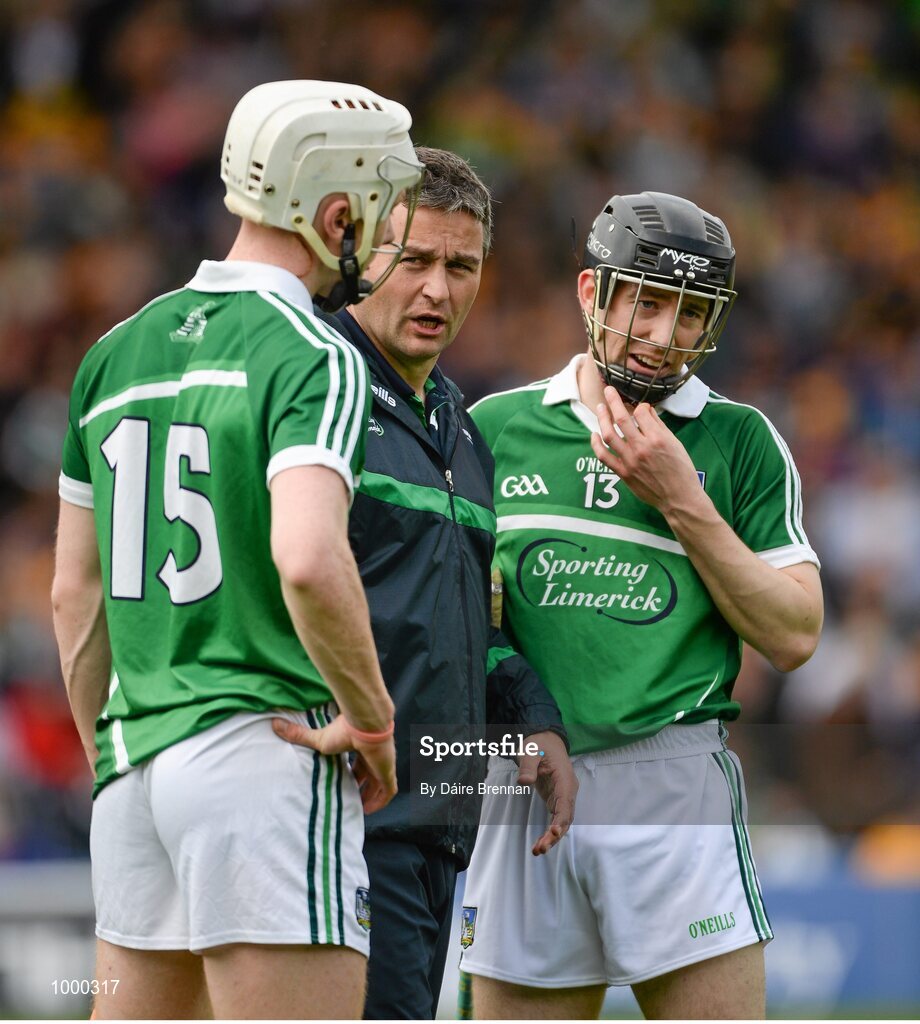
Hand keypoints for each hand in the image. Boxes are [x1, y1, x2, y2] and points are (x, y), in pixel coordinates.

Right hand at [273, 714, 397, 813]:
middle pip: (370, 773)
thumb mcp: (318, 738)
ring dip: (371, 796)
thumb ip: (299, 735)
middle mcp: (373, 755)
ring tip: (359, 808)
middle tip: (351, 797)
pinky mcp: (388, 772)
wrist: (366, 725)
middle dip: (362, 786)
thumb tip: (274, 723)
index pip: (360, 760)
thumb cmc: (344, 730)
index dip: (354, 772)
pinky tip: (368, 810)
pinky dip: (379, 802)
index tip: (345, 781)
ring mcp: (382, 764)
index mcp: (360, 745)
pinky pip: (388, 792)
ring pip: (380, 784)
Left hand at [516, 731, 577, 855]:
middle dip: (554, 835)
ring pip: (561, 822)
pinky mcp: (556, 800)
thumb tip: (523, 781)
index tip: (553, 832)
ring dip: (552, 837)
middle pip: (565, 817)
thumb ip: (528, 765)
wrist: (544, 739)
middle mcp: (567, 790)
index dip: (560, 819)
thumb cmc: (539, 743)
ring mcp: (563, 796)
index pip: (565, 803)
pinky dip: (549, 832)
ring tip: (538, 851)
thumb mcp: (530, 749)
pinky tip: (540, 844)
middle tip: (540, 848)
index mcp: (564, 778)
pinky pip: (555, 819)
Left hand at [590, 385, 702, 513]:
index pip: (641, 413)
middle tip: (608, 390)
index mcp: (657, 438)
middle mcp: (641, 447)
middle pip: (621, 418)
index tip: (640, 408)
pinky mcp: (623, 473)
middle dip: (613, 401)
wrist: (678, 497)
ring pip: (609, 434)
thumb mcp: (676, 444)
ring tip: (600, 408)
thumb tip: (646, 411)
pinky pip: (604, 456)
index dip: (640, 406)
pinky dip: (596, 444)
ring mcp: (630, 460)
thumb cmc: (681, 470)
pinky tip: (594, 435)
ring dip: (602, 418)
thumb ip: (659, 426)